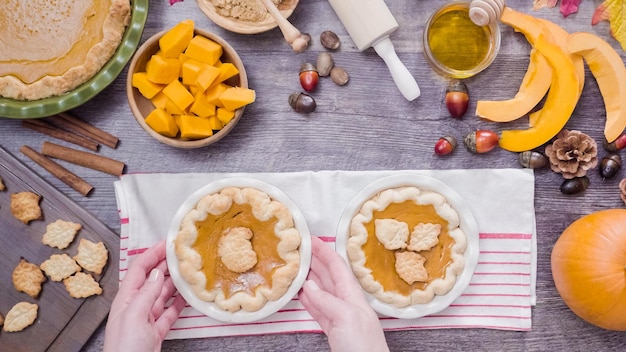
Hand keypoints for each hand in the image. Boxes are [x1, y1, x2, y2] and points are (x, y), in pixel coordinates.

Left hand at [104, 240, 185, 351]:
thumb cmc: (125, 348)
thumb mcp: (135, 316)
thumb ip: (146, 293)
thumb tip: (157, 273)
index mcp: (126, 298)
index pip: (139, 269)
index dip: (152, 253)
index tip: (167, 243)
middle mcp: (136, 305)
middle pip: (152, 279)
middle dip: (166, 264)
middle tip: (181, 254)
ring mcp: (146, 318)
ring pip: (163, 294)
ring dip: (175, 282)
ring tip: (188, 271)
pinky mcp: (156, 330)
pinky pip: (169, 311)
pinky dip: (179, 302)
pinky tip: (187, 295)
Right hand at [299, 236, 388, 351]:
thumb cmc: (364, 347)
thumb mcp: (346, 317)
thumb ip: (327, 300)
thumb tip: (309, 285)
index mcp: (353, 295)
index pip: (337, 266)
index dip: (325, 251)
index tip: (312, 239)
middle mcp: (347, 302)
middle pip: (329, 276)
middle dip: (316, 261)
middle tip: (300, 250)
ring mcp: (339, 316)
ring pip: (322, 291)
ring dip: (310, 279)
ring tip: (297, 268)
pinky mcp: (333, 330)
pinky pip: (318, 309)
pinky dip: (308, 300)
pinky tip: (301, 294)